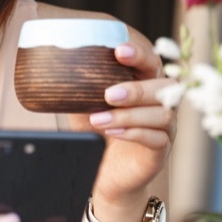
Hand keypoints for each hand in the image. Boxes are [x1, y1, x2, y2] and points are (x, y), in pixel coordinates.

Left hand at [70, 41, 175, 206]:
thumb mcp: (85, 105)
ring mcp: (165, 128)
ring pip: (162, 114)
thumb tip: (54, 64)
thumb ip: (81, 86)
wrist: (102, 171)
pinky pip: (158, 138)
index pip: (152, 63)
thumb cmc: (97, 132)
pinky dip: (134, 132)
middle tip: (107, 94)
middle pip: (166, 88)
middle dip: (137, 89)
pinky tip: (113, 132)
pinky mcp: (161, 151)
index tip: (119, 50)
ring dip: (128, 114)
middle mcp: (161, 104)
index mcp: (145, 85)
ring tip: (98, 119)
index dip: (140, 55)